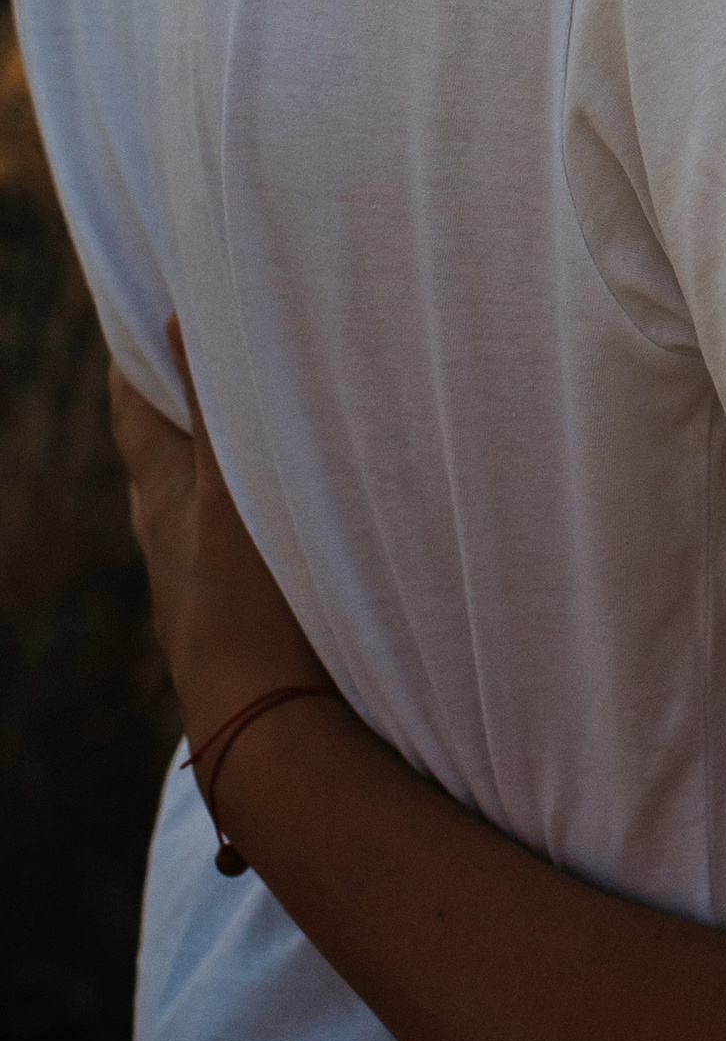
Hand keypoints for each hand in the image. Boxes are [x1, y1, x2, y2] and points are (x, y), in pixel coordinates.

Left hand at [111, 322, 327, 752]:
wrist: (267, 729)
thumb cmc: (253, 602)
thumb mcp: (234, 486)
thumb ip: (212, 401)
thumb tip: (177, 315)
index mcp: (161, 497)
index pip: (131, 410)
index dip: (134, 359)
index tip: (146, 311)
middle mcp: (166, 540)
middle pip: (156, 458)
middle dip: (173, 409)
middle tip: (200, 360)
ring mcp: (196, 588)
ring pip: (193, 510)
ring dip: (211, 470)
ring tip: (246, 437)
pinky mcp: (232, 625)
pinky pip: (228, 553)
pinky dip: (245, 520)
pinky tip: (279, 526)